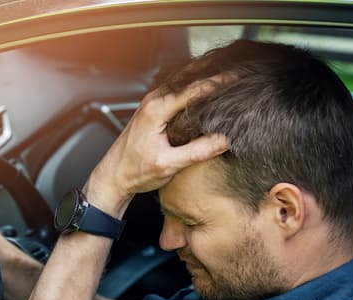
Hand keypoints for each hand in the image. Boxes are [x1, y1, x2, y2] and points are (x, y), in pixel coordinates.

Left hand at [85, 80, 229, 213]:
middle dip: (214, 70)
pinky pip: (178, 87)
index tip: (239, 80)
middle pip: (189, 75)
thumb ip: (198, 151)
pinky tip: (209, 86)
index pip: (194, 89)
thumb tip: (225, 139)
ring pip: (184, 78)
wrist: (113, 176)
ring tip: (230, 73)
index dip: (219, 83)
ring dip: (205, 73)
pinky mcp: (154, 106)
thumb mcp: (169, 164)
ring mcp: (152, 101)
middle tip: (239, 70)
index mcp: (156, 110)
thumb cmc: (134, 171)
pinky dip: (195, 82)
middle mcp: (153, 100)